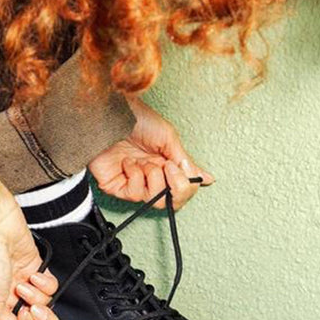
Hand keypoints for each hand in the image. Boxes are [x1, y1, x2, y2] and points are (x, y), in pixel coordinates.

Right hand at [0, 199, 58, 319]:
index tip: (20, 318)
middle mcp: (3, 297)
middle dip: (35, 317)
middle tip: (30, 307)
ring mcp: (19, 281)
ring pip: (42, 303)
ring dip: (37, 295)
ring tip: (24, 283)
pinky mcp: (33, 266)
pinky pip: (48, 284)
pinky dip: (44, 281)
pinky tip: (33, 274)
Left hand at [89, 97, 214, 208]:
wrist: (113, 116)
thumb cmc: (138, 121)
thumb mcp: (169, 139)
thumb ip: (185, 162)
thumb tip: (206, 179)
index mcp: (166, 167)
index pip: (182, 191)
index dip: (186, 186)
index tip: (181, 168)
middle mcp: (152, 178)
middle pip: (170, 203)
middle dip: (174, 187)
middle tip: (168, 167)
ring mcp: (135, 184)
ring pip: (154, 200)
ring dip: (153, 177)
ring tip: (145, 161)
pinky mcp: (117, 188)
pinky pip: (135, 195)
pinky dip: (136, 177)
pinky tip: (128, 163)